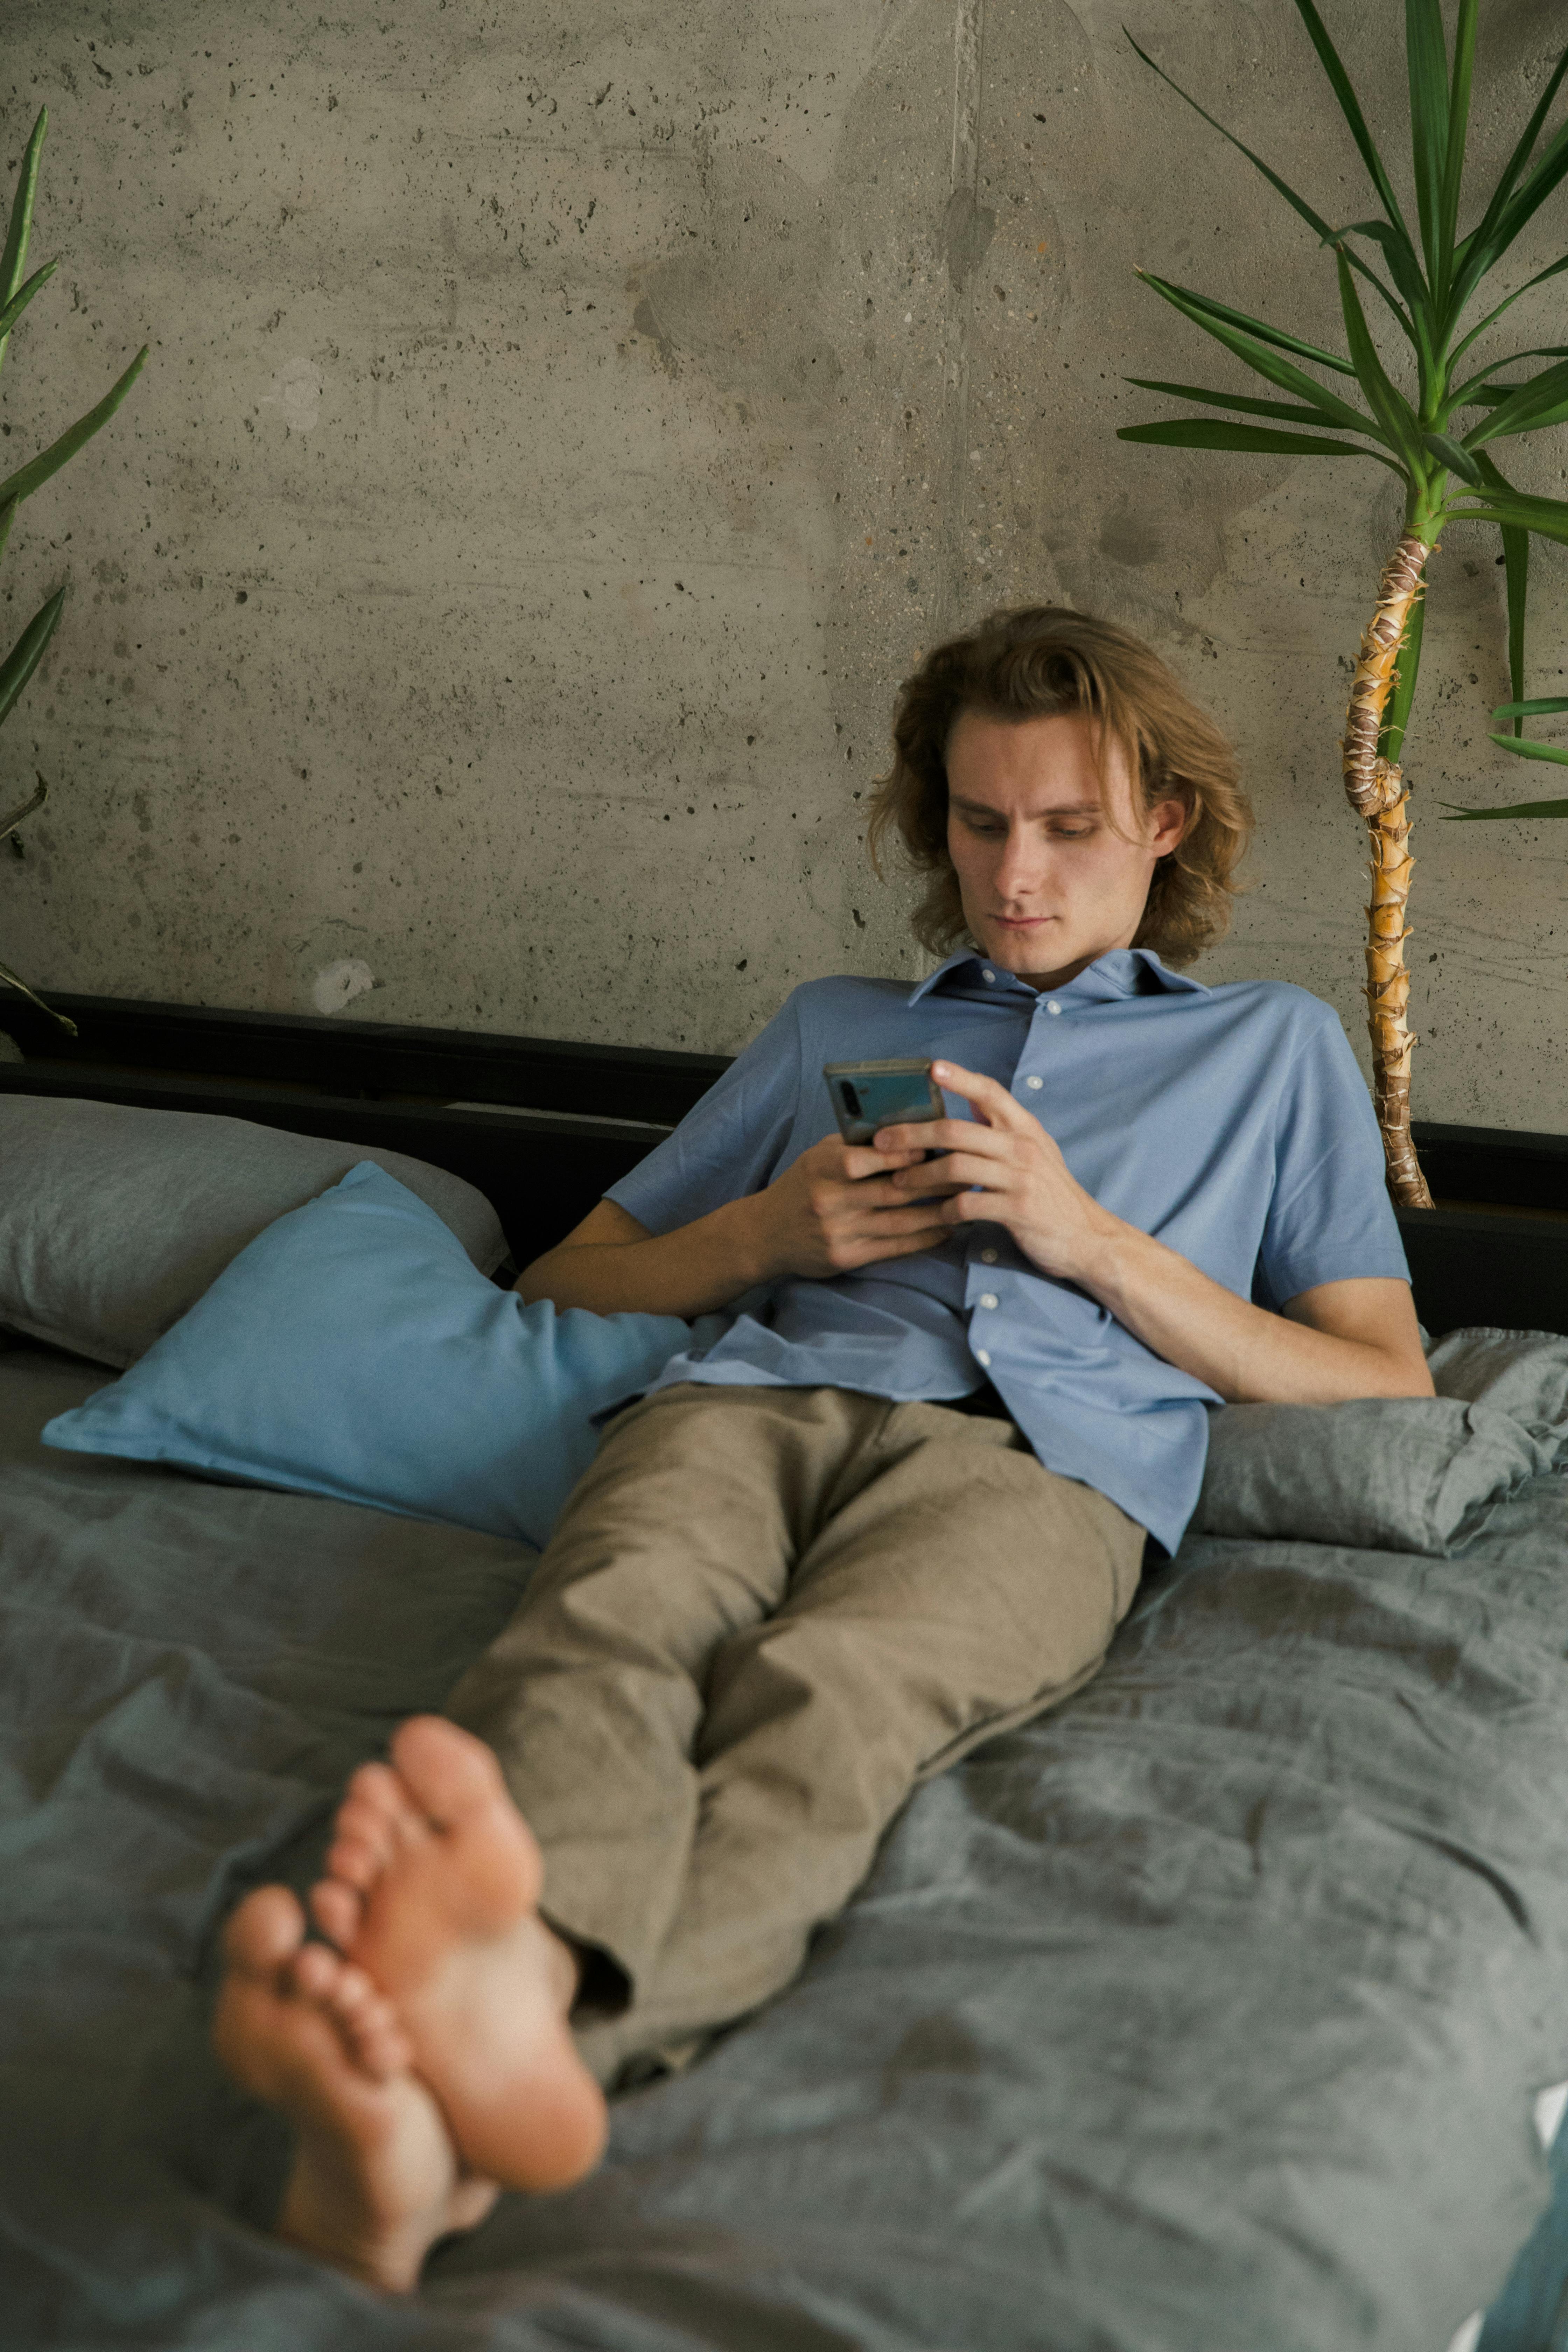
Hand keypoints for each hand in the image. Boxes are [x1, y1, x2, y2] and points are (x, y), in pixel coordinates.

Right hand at [750, 1131, 949, 1280]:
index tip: (938, 1146)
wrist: (766, 1233)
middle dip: (936, 1182)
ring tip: (966, 1200)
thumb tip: (906, 1128)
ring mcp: (838, 1232)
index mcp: (821, 1167)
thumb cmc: (802, 1185)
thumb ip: (855, 1143)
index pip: (868, 1158)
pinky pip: (895, 1248)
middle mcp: (828, 1200)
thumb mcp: (819, 1155)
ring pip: (900, 1221)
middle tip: (968, 1172)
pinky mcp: (846, 1258)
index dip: (906, 1153)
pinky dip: (925, 1238)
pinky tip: (947, 1229)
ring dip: (939, 1211)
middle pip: (893, 1190)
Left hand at [878, 1059, 1124, 1284]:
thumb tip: (973, 1097)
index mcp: (1025, 1128)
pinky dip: (945, 1209)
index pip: (991, 1092)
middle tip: (881, 1141)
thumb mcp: (1036, 1150)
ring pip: (956, 1166)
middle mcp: (1023, 1147)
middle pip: (957, 1130)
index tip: (930, 1068)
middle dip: (913, 1134)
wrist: (1087, 1237)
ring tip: (898, 1182)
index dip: (960, 1078)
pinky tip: (935, 1214)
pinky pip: (968, 1205)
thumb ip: (1003, 1125)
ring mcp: (1020, 1178)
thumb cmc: (1053, 1193)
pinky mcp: (1016, 1210)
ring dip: (920, 1175)